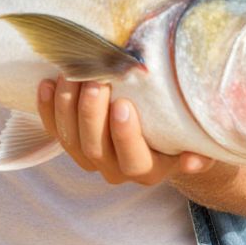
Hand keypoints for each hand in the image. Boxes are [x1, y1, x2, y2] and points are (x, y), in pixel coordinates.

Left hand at [37, 77, 214, 185]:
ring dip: (67, 107)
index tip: (124, 105)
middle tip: (95, 82)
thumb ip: (198, 148)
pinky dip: (47, 107)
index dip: (126, 136)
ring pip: (71, 139)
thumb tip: (194, 159)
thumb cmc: (180, 128)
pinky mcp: (70, 140)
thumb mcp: (195, 137)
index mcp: (149, 169)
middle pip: (96, 148)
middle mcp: (116, 168)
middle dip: (92, 114)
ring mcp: (90, 156)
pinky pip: (53, 128)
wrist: (161, 132)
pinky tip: (47, 83)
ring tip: (71, 75)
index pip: (134, 159)